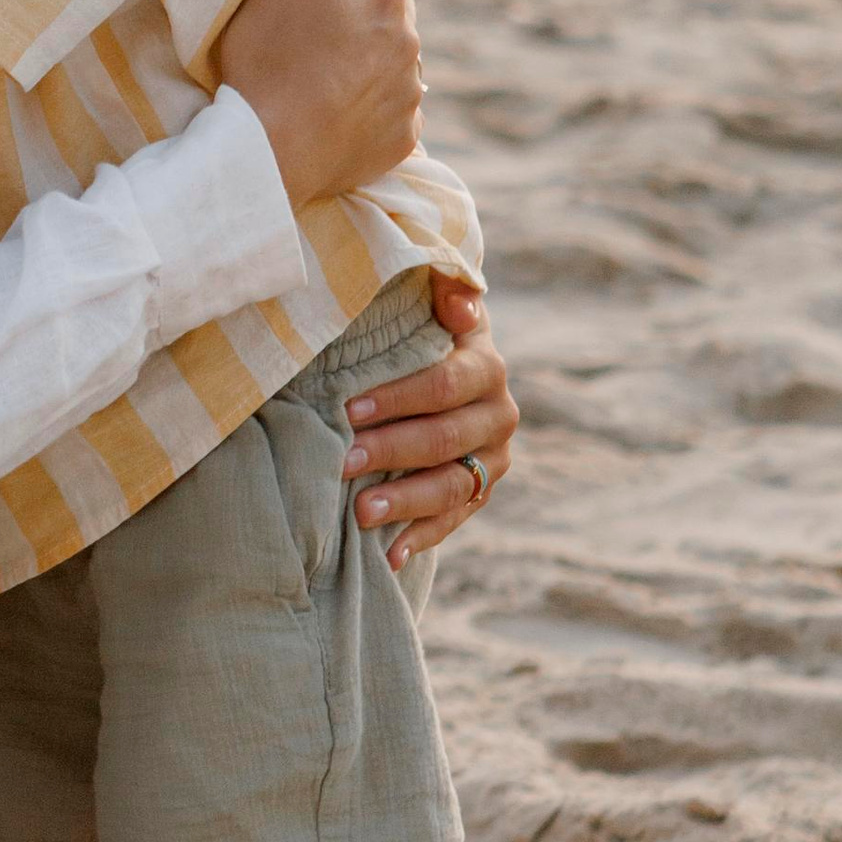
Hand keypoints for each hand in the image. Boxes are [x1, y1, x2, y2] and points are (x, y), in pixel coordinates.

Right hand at [218, 0, 422, 212]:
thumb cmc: (270, 52)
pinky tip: (333, 105)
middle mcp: (410, 40)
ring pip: (396, 54)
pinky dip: (370, 100)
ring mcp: (409, 93)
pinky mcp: (399, 139)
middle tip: (314, 7)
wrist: (269, 149)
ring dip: (370, 48)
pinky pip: (391, 107)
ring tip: (321, 60)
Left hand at [342, 281, 516, 571]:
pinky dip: (421, 537)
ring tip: (361, 513)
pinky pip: (455, 520)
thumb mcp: (426, 299)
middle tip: (342, 462)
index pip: (445, 385)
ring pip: (454, 485)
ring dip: (406, 501)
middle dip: (391, 451)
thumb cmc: (415, 330)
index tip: (348, 409)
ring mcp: (494, 459)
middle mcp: (499, 415)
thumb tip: (462, 305)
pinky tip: (388, 555)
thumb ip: (442, 287)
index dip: (398, 398)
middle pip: (446, 439)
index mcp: (485, 366)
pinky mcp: (481, 492)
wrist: (438, 367)